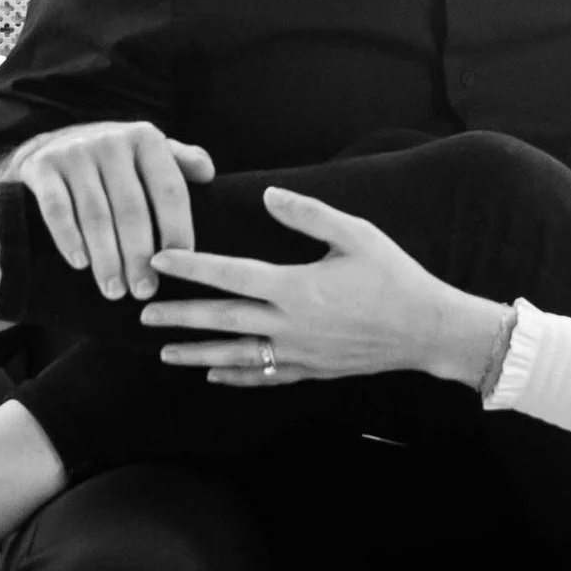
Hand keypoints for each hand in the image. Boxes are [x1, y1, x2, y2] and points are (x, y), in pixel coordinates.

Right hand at [4, 122, 215, 300]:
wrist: (51, 144)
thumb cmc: (114, 160)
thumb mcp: (147, 151)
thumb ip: (180, 159)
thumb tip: (208, 173)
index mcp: (145, 138)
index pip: (169, 190)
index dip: (177, 230)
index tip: (181, 264)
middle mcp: (110, 141)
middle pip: (132, 209)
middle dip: (139, 256)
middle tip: (144, 291)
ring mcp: (74, 153)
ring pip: (96, 216)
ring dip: (107, 259)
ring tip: (115, 290)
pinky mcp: (43, 168)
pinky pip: (57, 210)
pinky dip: (69, 240)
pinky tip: (80, 265)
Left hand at [144, 187, 512, 388]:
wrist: (428, 330)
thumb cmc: (394, 277)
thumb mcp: (356, 234)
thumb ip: (309, 214)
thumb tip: (270, 195)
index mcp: (295, 287)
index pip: (229, 275)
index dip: (190, 267)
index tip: (159, 261)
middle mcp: (289, 324)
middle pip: (222, 320)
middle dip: (179, 317)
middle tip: (143, 314)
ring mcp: (299, 353)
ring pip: (236, 355)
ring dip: (197, 353)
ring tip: (164, 352)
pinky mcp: (312, 370)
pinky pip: (266, 375)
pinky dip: (237, 375)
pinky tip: (215, 374)